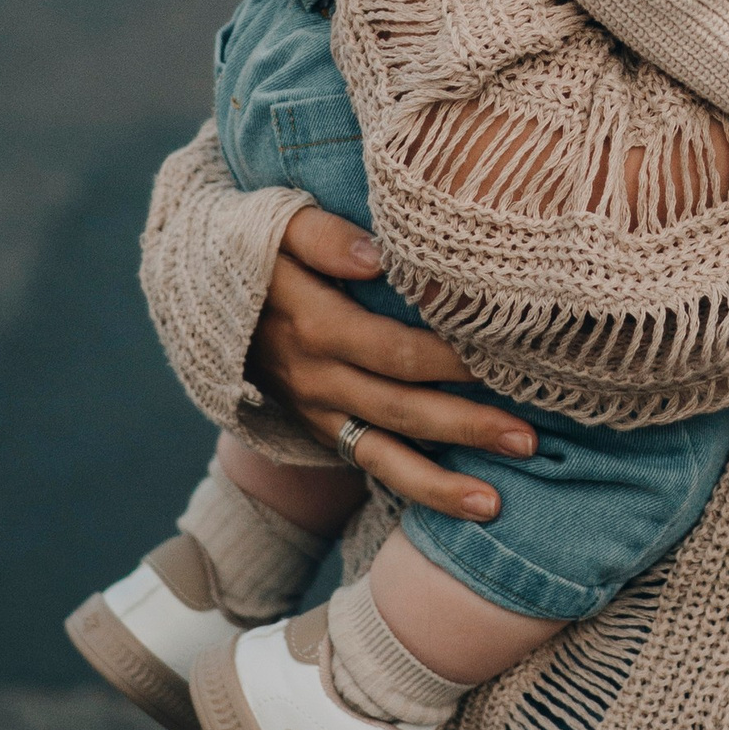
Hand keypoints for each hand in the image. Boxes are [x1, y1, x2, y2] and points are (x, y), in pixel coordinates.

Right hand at [252, 204, 537, 519]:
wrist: (199, 291)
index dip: (449, 359)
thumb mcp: (277, 225)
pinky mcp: (320, 428)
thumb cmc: (258, 244)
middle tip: (529, 440)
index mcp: (315, 325)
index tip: (504, 360)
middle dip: (466, 426)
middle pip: (400, 409)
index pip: (393, 349)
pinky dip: (414, 486)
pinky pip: (369, 464)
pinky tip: (461, 502)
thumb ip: (324, 236)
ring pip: (383, 455)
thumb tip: (377, 256)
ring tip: (496, 504)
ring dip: (441, 484)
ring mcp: (316, 410)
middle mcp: (316, 377)